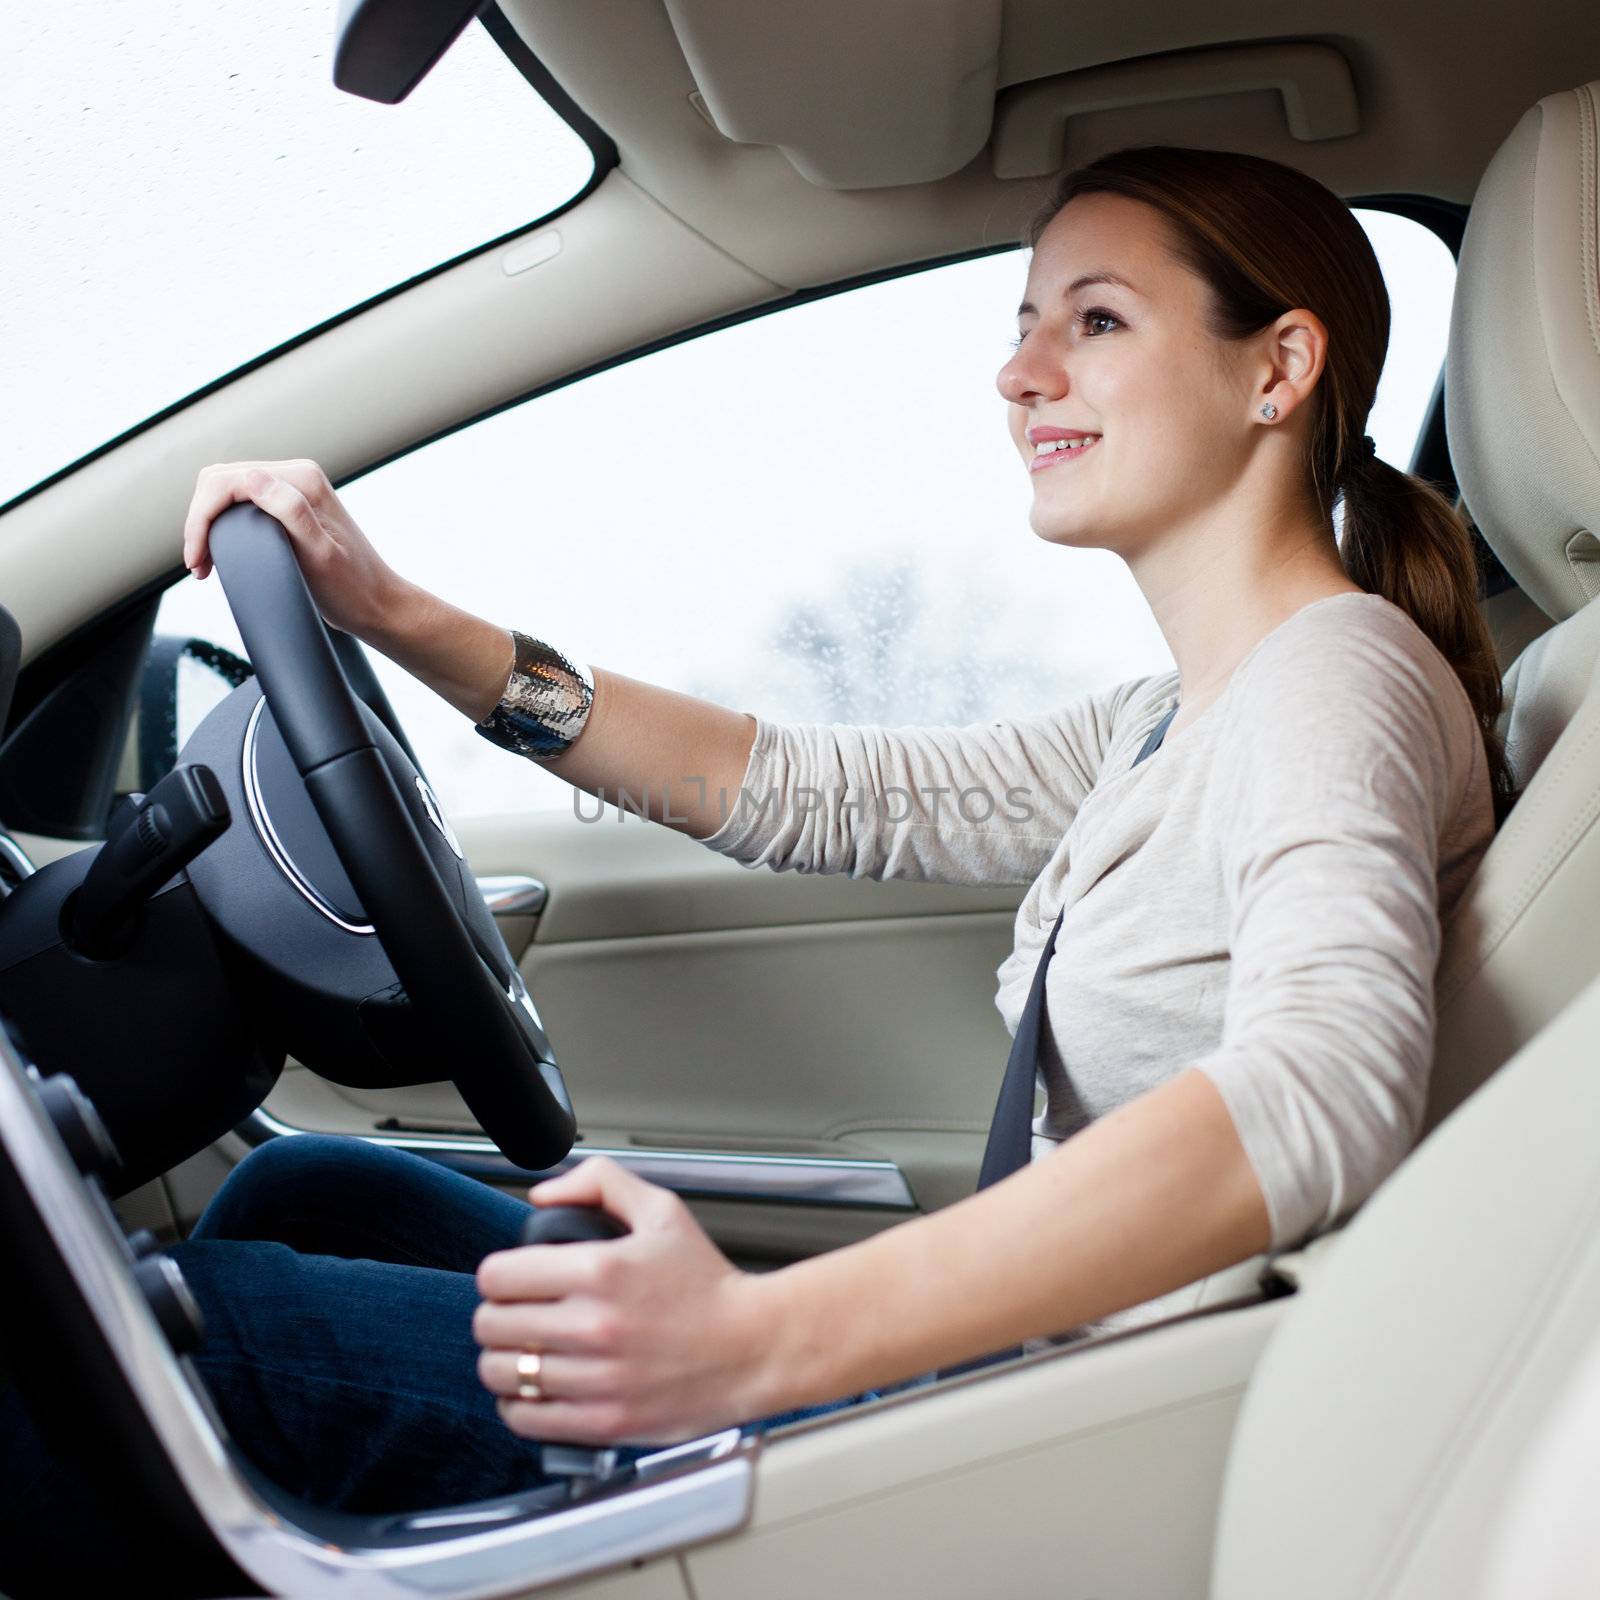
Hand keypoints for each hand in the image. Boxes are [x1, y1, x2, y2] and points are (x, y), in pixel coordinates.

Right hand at [181, 459, 407, 641]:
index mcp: (303, 480)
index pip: (228, 480)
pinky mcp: (289, 506)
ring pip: (227, 491)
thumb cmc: (353, 587)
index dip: (202, 517)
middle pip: (222, 481)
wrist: (376, 604)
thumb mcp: (321, 555)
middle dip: (199, 519)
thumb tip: (254, 479)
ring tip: (202, 562)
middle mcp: (297, 476)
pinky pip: (242, 504)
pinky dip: (222, 525)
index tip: (197, 557)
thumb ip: (291, 512)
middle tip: (197, 564)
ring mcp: (292, 489)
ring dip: (207, 522)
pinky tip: (218, 551)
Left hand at [474, 1156, 775, 1445]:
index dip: (498, 1274)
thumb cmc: (709, 1284)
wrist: (755, 1346)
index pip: (498, 1276)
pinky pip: (525, 1419)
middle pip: (491, 1325)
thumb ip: (600, 1183)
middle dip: (497, 1315)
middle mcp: (594, 1326)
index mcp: (601, 1270)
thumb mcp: (662, 1210)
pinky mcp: (605, 1422)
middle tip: (517, 1314)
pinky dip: (520, 1404)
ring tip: (525, 1352)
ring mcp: (597, 1379)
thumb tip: (543, 1196)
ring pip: (501, 1373)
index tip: (510, 1280)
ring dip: (504, 1360)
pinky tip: (538, 1388)